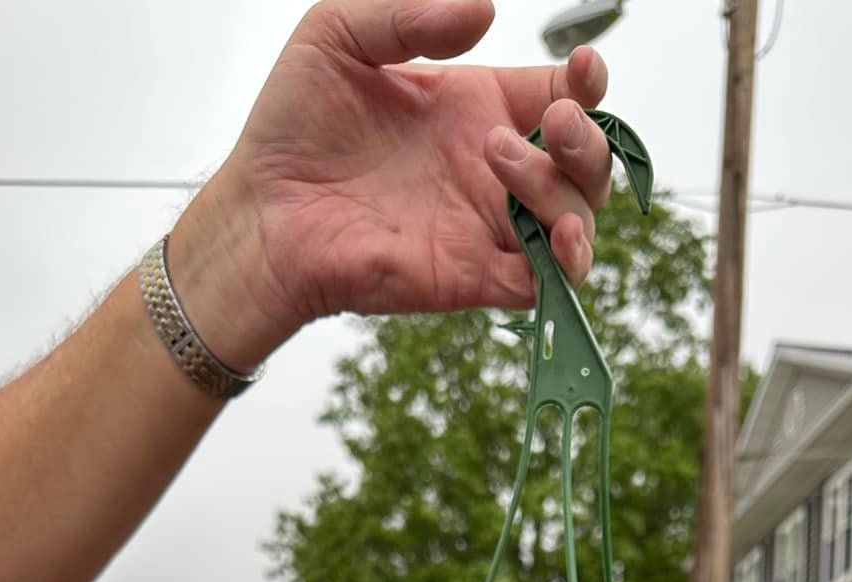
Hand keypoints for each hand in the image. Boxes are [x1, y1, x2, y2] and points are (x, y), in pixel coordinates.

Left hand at [170, 0, 613, 364]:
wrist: (264, 211)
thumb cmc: (293, 125)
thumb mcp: (340, 34)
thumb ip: (410, 15)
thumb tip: (484, 10)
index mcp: (476, 106)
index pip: (562, 94)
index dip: (588, 82)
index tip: (584, 69)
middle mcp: (492, 169)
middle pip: (584, 160)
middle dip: (588, 140)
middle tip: (552, 124)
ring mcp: (487, 227)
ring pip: (574, 219)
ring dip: (568, 192)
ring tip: (505, 163)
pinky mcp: (474, 278)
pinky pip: (546, 284)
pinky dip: (567, 266)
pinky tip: (554, 240)